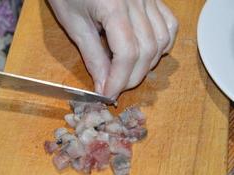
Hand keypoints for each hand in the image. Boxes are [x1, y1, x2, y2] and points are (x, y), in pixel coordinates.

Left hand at [48, 0, 177, 98]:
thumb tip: (104, 85)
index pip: (127, 53)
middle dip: (132, 77)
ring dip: (148, 64)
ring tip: (129, 73)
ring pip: (162, 39)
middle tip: (115, 88)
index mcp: (114, 6)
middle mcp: (138, 0)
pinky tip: (148, 53)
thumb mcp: (74, 24)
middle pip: (147, 50)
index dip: (119, 80)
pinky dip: (162, 44)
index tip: (108, 94)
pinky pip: (169, 23)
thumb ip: (92, 55)